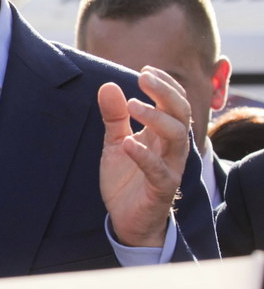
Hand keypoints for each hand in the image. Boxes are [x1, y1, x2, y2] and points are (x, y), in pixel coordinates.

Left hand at [98, 67, 190, 247]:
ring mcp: (169, 168)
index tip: (145, 70)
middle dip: (165, 92)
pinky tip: (128, 143)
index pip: (175, 103)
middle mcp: (171, 148)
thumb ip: (114, 116)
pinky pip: (159, 171)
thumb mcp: (115, 142)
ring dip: (156, 118)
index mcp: (163, 134)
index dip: (165, 84)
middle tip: (144, 77)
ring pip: (177, 138)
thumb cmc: (127, 178)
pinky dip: (144, 155)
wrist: (127, 219)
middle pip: (181, 114)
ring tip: (132, 105)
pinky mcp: (161, 189)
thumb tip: (107, 85)